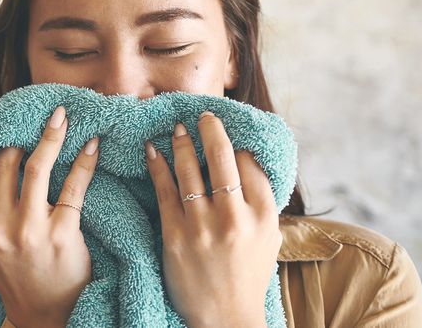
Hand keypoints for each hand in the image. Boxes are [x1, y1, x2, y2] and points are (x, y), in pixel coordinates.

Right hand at [0, 106, 100, 327]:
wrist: (44, 316)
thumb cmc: (18, 274)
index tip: (9, 127)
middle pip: (5, 164)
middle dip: (21, 137)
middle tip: (39, 120)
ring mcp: (29, 231)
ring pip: (35, 166)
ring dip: (51, 136)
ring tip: (63, 117)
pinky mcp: (61, 235)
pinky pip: (73, 187)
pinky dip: (83, 161)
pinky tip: (92, 145)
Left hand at [144, 111, 280, 327]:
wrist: (225, 319)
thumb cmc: (247, 276)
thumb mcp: (269, 237)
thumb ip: (261, 200)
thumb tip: (247, 159)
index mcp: (263, 215)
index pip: (250, 164)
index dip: (236, 143)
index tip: (225, 131)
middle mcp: (235, 217)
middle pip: (221, 157)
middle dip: (210, 129)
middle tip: (202, 114)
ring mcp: (203, 226)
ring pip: (189, 169)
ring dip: (180, 142)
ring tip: (176, 128)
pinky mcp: (175, 235)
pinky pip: (164, 190)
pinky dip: (157, 165)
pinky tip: (152, 151)